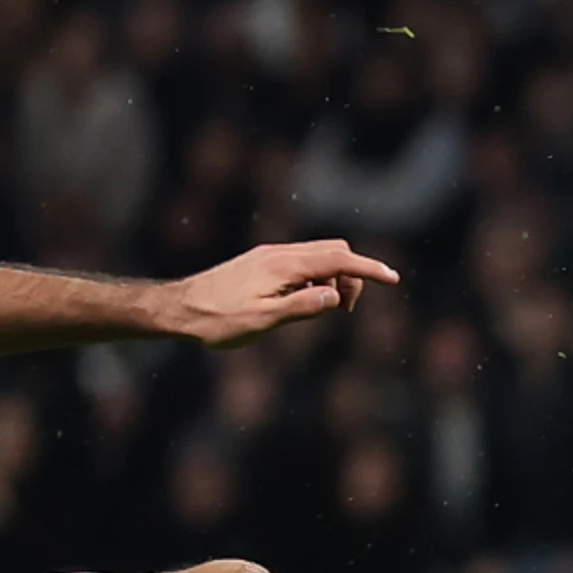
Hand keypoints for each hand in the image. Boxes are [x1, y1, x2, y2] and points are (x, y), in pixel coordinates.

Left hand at [166, 238, 400, 347]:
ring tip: (324, 310)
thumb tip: (337, 296)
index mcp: (283, 266)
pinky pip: (303, 262)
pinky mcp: (262, 263)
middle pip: (334, 251)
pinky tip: (304, 301)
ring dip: (334, 278)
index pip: (338, 259)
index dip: (369, 269)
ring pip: (318, 256)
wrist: (178, 308)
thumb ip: (302, 307)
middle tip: (344, 311)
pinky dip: (317, 277)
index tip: (394, 279)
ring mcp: (270, 256)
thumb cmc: (217, 320)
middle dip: (353, 275)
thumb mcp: (262, 321)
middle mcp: (279, 253)